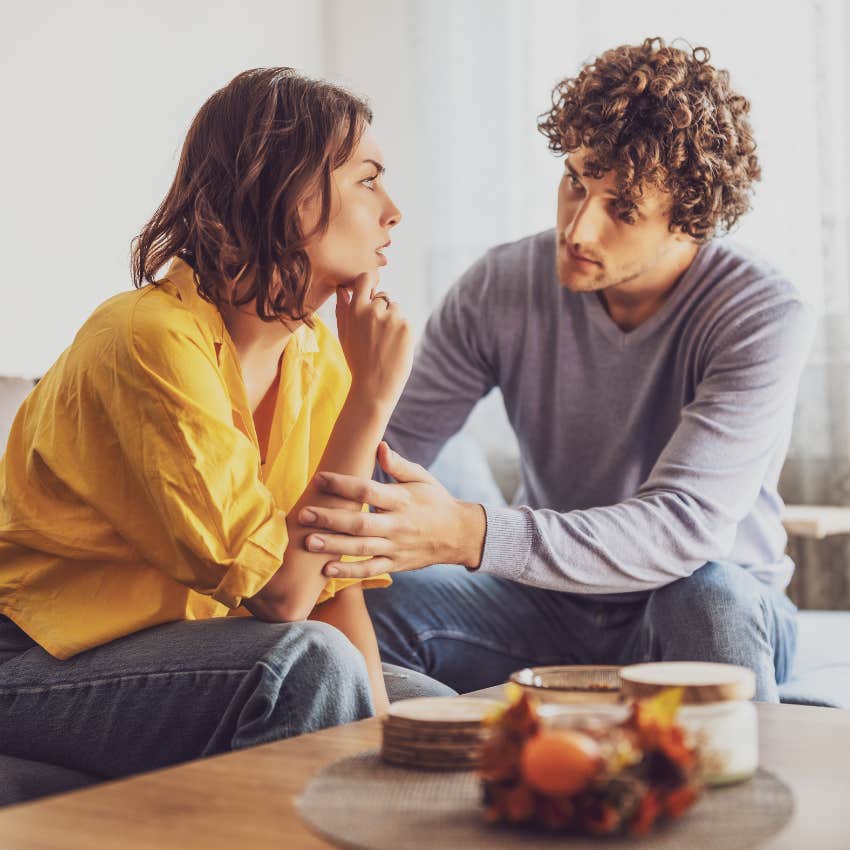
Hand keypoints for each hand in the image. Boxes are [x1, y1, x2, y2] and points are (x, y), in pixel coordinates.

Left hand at [297, 442, 486, 577]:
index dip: (343, 484)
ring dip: (333, 546)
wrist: (459, 535)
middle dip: (330, 519)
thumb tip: (379, 447)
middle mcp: (397, 525)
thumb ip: (398, 465)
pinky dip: (349, 571)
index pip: (368, 490)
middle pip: (359, 523)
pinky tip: (327, 569)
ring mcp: (396, 547)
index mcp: (402, 500)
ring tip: (308, 541)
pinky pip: (369, 569)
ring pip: (361, 548)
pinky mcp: (395, 564)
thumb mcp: (422, 478)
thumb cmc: (435, 501)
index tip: (319, 478)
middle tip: (304, 514)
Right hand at [336, 274, 412, 409]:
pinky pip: (405, 321)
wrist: (374, 386)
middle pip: (383, 297)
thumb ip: (343, 309)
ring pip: (395, 309)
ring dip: (392, 320)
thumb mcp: (344, 335)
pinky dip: (401, 331)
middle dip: (381, 310)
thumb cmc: (357, 361)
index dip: (368, 285)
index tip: (369, 294)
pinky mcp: (407, 327)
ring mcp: (392, 318)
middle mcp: (374, 311)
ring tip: (385, 342)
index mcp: (356, 310)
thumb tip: (341, 289)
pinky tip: (394, 347)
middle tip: (376, 334)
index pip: (365, 279)